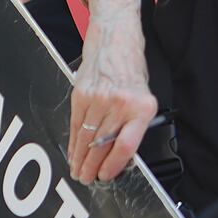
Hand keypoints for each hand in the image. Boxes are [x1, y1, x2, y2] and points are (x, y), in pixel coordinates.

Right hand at [68, 13, 157, 184]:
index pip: (126, 145)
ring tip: (78, 171)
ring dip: (80, 158)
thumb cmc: (132, 68)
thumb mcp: (145, 96)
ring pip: (86, 138)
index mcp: (141, 106)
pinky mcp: (81, 94)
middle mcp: (120, 104)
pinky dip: (73, 141)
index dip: (114, 165)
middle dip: (93, 167)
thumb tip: (121, 153)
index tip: (107, 176)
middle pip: (102, 145)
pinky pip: (75, 125)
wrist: (116, 39)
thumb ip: (135, 123)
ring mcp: (98, 99)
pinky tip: (73, 152)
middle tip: (88, 179)